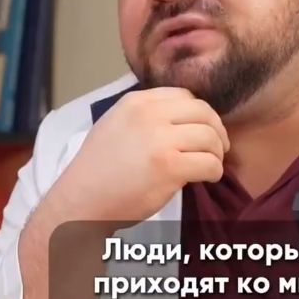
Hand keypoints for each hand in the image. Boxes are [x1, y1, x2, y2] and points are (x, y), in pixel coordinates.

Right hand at [53, 87, 229, 221]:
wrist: (80, 202)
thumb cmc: (99, 169)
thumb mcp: (117, 124)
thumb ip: (147, 115)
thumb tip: (184, 117)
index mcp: (137, 102)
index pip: (185, 96)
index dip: (201, 114)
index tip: (203, 129)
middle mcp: (149, 115)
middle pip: (203, 112)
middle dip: (217, 130)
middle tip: (218, 148)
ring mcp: (159, 140)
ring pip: (210, 137)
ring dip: (217, 153)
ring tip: (211, 165)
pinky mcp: (169, 167)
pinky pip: (209, 163)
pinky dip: (215, 172)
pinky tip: (207, 178)